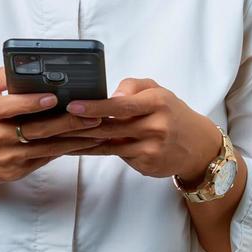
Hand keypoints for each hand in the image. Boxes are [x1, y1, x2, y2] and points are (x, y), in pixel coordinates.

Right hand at [0, 67, 107, 200]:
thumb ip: (3, 75)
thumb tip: (32, 65)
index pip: (10, 107)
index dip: (31, 103)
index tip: (53, 97)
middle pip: (35, 130)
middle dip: (66, 122)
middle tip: (92, 113)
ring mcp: (7, 157)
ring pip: (46, 147)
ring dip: (74, 138)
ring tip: (96, 127)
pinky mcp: (16, 171)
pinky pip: (45, 159)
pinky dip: (66, 150)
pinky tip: (84, 141)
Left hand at [62, 77, 221, 183]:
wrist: (197, 145)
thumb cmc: (171, 112)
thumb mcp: (157, 91)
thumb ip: (132, 87)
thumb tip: (109, 98)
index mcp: (157, 103)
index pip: (121, 106)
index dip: (95, 107)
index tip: (73, 106)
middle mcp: (155, 127)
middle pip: (110, 128)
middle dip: (80, 126)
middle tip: (53, 123)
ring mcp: (150, 149)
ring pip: (108, 145)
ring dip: (82, 141)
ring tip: (57, 137)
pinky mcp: (146, 165)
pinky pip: (116, 156)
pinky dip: (95, 151)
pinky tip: (77, 147)